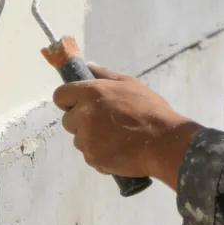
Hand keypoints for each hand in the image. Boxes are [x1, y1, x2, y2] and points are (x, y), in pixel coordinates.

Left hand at [53, 65, 201, 188]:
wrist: (163, 141)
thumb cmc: (149, 108)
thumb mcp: (129, 83)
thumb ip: (104, 74)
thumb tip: (88, 65)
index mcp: (91, 92)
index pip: (60, 95)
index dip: (68, 100)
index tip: (78, 105)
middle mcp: (84, 114)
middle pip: (68, 120)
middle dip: (80, 122)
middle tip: (103, 122)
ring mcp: (87, 139)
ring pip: (78, 139)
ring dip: (90, 139)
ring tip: (114, 137)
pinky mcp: (93, 158)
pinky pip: (89, 156)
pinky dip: (99, 154)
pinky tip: (117, 150)